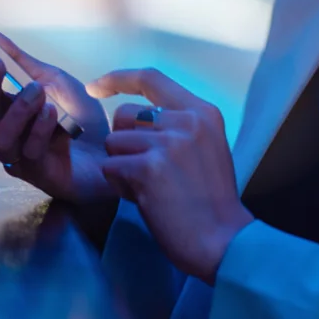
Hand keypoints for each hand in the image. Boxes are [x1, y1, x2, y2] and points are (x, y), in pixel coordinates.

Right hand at [0, 11, 114, 203]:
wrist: (112, 153)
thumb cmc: (79, 118)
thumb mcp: (51, 79)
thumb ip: (20, 61)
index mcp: (0, 104)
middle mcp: (0, 130)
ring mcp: (15, 155)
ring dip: (18, 108)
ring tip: (38, 92)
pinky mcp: (37, 174)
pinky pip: (29, 150)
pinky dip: (42, 129)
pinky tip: (55, 116)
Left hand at [86, 68, 253, 282]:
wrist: (223, 240)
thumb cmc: (212, 200)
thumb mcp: (207, 147)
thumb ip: (179, 127)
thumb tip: (138, 118)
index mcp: (202, 112)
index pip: (151, 78)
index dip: (118, 79)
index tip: (95, 87)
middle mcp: (186, 120)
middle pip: (123, 113)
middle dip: (123, 142)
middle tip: (145, 170)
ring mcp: (168, 143)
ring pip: (114, 142)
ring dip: (121, 167)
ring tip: (148, 188)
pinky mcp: (148, 168)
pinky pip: (110, 168)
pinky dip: (120, 186)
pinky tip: (144, 200)